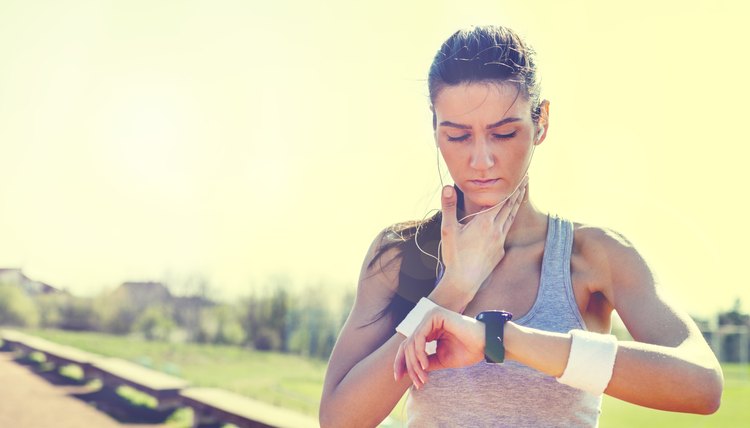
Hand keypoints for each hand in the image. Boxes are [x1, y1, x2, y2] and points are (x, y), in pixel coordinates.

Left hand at [393, 306, 484, 388]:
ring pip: (412, 342)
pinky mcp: (435, 315)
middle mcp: (427, 321)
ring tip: (423, 377)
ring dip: (415, 363)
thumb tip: (408, 369)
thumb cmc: (467, 351)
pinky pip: (419, 337)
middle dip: (408, 366)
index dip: (401, 362)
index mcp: (429, 330)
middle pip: (407, 345)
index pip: (408, 345)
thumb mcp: (440, 360)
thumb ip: (425, 361)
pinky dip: (420, 353)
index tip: (398, 378)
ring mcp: (430, 317)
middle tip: (417, 382)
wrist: (485, 345)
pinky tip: (425, 366)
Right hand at [437, 176, 527, 297]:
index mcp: (485, 222)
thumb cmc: (454, 255)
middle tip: (525, 181)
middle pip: (510, 208)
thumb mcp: (448, 229)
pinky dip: (507, 223)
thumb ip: (449, 206)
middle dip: (517, 193)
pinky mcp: (500, 252)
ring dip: (515, 207)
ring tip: (520, 198)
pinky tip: (505, 223)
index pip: (502, 200)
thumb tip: (448, 187)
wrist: (464, 281)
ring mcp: (500, 242)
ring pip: (510, 220)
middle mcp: (496, 230)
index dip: (512, 188)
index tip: (521, 177)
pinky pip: (505, 234)